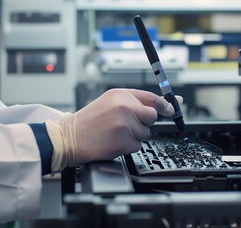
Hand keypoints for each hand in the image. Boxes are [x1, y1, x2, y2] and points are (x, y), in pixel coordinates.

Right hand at [45, 88, 181, 171]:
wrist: (70, 137)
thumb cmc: (90, 121)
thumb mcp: (110, 101)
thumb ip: (137, 101)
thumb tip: (169, 103)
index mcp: (120, 94)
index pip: (152, 98)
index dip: (165, 105)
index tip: (171, 109)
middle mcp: (124, 107)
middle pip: (152, 117)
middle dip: (144, 122)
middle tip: (127, 123)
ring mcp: (124, 125)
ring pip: (145, 133)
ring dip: (134, 135)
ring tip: (115, 132)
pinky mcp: (123, 142)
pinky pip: (137, 146)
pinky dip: (128, 146)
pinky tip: (114, 141)